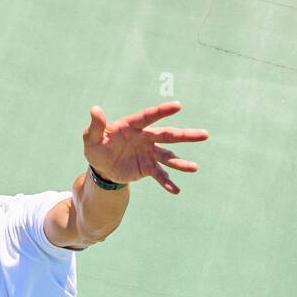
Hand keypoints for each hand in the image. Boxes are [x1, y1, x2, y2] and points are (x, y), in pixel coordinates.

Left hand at [82, 100, 207, 192]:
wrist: (102, 167)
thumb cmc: (96, 147)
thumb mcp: (91, 137)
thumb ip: (95, 125)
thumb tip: (95, 109)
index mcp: (132, 126)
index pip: (149, 117)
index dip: (163, 111)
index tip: (178, 106)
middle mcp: (145, 138)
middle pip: (168, 135)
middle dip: (186, 136)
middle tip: (205, 134)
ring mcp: (149, 153)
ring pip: (168, 157)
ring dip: (181, 163)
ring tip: (194, 168)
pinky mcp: (148, 168)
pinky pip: (160, 175)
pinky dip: (167, 183)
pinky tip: (176, 190)